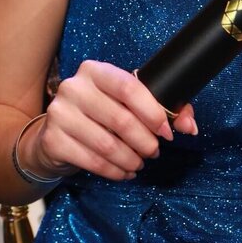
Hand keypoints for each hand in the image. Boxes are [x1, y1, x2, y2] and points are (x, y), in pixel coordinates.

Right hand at [22, 59, 197, 182]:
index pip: (129, 87)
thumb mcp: (129, 103)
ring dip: (131, 159)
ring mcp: (59, 113)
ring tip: (140, 164)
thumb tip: (189, 126)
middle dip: (145, 142)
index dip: (153, 112)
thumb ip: (164, 108)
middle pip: (121, 119)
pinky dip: (114, 171)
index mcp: (95, 70)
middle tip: (154, 152)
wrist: (56, 133)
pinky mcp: (52, 140)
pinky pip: (92, 161)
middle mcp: (74, 87)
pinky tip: (124, 172)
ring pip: (107, 144)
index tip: (167, 133)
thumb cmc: (101, 114)